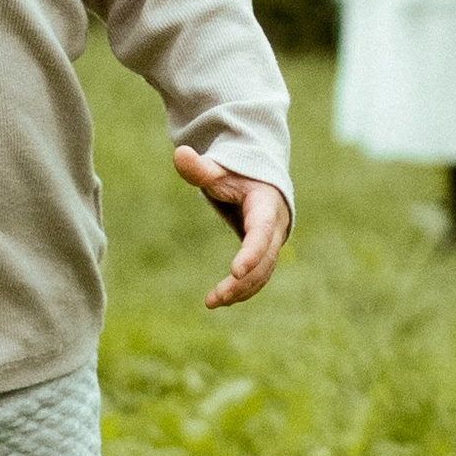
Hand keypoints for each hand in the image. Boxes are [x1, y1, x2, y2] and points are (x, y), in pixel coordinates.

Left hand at [173, 147, 292, 308]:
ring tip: (212, 302)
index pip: (261, 232)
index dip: (251, 253)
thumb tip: (179, 153)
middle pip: (265, 259)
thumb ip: (200, 168)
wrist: (259, 181)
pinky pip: (259, 277)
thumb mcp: (218, 170)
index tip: (234, 271)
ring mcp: (273, 243)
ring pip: (263, 273)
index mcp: (266, 204)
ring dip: (241, 291)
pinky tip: (220, 299)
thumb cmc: (236, 174)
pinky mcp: (266, 255)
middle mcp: (275, 227)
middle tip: (217, 296)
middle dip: (244, 281)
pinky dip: (242, 290)